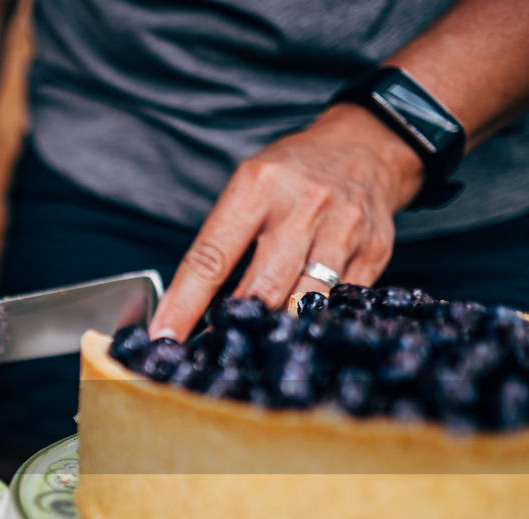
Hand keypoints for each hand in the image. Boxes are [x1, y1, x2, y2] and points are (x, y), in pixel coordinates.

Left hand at [149, 104, 426, 339]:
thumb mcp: (247, 189)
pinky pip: (338, 302)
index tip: (163, 338)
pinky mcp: (374, 251)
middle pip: (262, 287)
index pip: (211, 258)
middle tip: (210, 350)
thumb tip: (189, 309)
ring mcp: (344, 229)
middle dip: (233, 325)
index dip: (184, 305)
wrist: (365, 148)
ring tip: (254, 343)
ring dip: (275, 328)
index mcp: (258, 186)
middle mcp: (304, 206)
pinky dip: (312, 319)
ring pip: (303, 301)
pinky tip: (297, 325)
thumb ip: (222, 242)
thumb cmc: (291, 175)